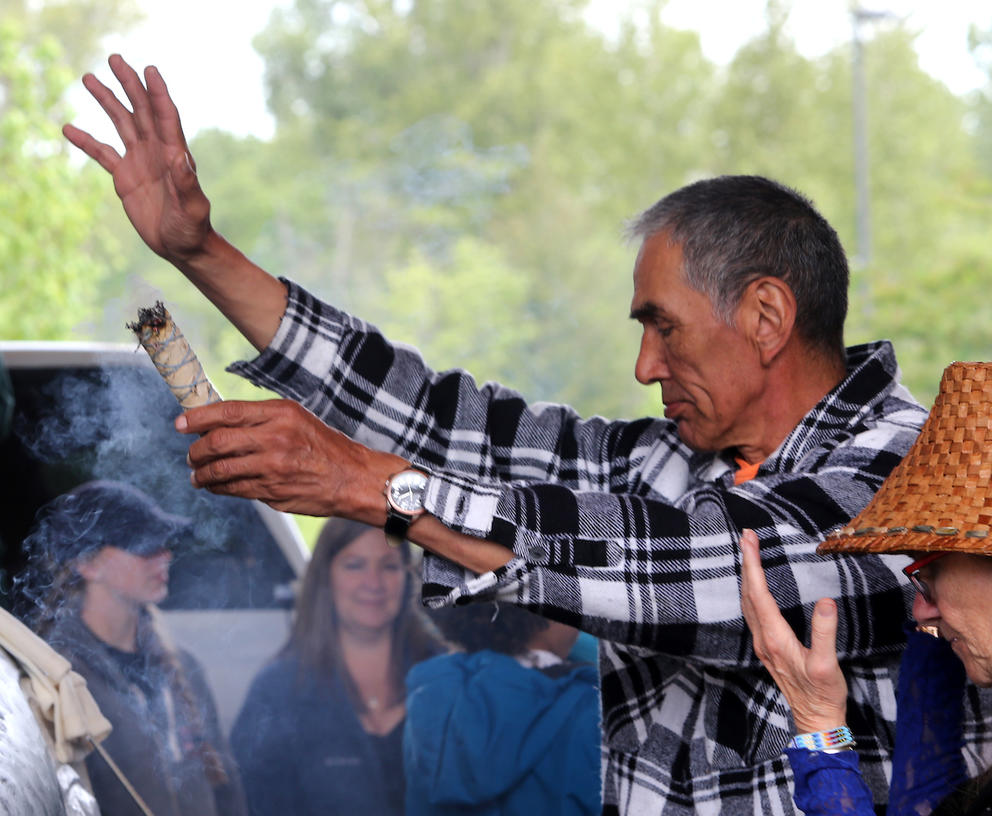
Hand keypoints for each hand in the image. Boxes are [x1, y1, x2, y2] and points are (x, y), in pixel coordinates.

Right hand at [63, 54, 212, 263]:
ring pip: (122, 123)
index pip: (166, 117)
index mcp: (175, 155)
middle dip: (129, 85)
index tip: (149, 70)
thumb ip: (186, 183)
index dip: (158, 93)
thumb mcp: (192, 208)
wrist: (182, 247)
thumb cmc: (193, 228)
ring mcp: (141, 161)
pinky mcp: (126, 176)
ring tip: (89, 78)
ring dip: (108, 101)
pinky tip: (68, 128)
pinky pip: (103, 153)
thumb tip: (180, 157)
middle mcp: (158, 152)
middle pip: (141, 111)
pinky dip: (87, 141)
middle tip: (115, 58)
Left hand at [175, 399, 405, 517]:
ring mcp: (273, 468)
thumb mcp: (296, 419)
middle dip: (195, 450)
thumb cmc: (323, 445)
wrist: (352, 478)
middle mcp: (276, 438)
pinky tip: (214, 486)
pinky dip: (218, 488)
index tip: (180, 424)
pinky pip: (234, 490)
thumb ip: (261, 419)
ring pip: (221, 470)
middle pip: (218, 442)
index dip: (198, 418)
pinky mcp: (273, 492)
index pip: (228, 412)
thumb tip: (217, 424)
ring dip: (201, 473)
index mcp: (280, 414)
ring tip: (196, 475)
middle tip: (190, 454)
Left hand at [739, 528, 848, 733]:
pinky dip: (752, 591)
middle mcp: (763, 639)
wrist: (816, 721)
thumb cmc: (823, 694)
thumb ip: (825, 633)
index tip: (749, 541)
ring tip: (748, 552)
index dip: (752, 565)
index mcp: (774, 639)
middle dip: (746, 563)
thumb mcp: (828, 665)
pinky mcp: (767, 647)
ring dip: (747, 575)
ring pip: (748, 602)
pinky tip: (755, 585)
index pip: (758, 594)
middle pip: (748, 594)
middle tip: (747, 536)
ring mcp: (763, 644)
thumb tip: (826, 601)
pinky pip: (753, 611)